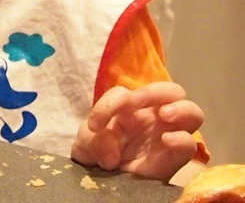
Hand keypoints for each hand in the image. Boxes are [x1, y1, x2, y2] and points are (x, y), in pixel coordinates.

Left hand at [71, 82, 203, 180]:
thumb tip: (111, 152)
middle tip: (137, 104)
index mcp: (128, 109)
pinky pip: (190, 145)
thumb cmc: (98, 157)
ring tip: (164, 115)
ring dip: (179, 108)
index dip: (109, 104)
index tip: (94, 125)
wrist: (105, 186)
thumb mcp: (85, 146)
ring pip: (192, 111)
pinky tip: (167, 140)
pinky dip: (182, 139)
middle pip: (170, 90)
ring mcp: (167, 136)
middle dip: (155, 92)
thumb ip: (90, 141)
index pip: (124, 93)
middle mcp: (152, 118)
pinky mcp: (174, 160)